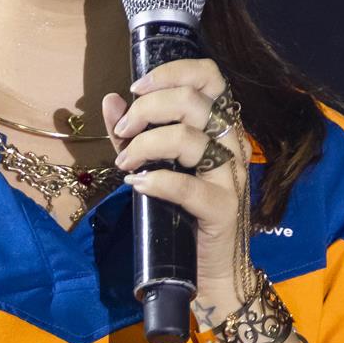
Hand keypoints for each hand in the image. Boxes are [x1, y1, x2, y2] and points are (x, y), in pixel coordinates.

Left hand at [101, 57, 252, 318]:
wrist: (210, 269)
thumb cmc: (183, 214)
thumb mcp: (155, 165)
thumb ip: (134, 133)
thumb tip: (111, 99)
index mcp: (220, 125)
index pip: (209, 76)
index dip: (170, 73)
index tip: (135, 88)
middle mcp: (232, 143)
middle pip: (191, 101)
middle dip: (146, 111)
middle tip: (123, 133)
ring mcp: (230, 175)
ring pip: (188, 138)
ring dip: (144, 147)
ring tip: (125, 165)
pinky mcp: (223, 208)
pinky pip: (187, 186)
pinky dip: (156, 182)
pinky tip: (137, 186)